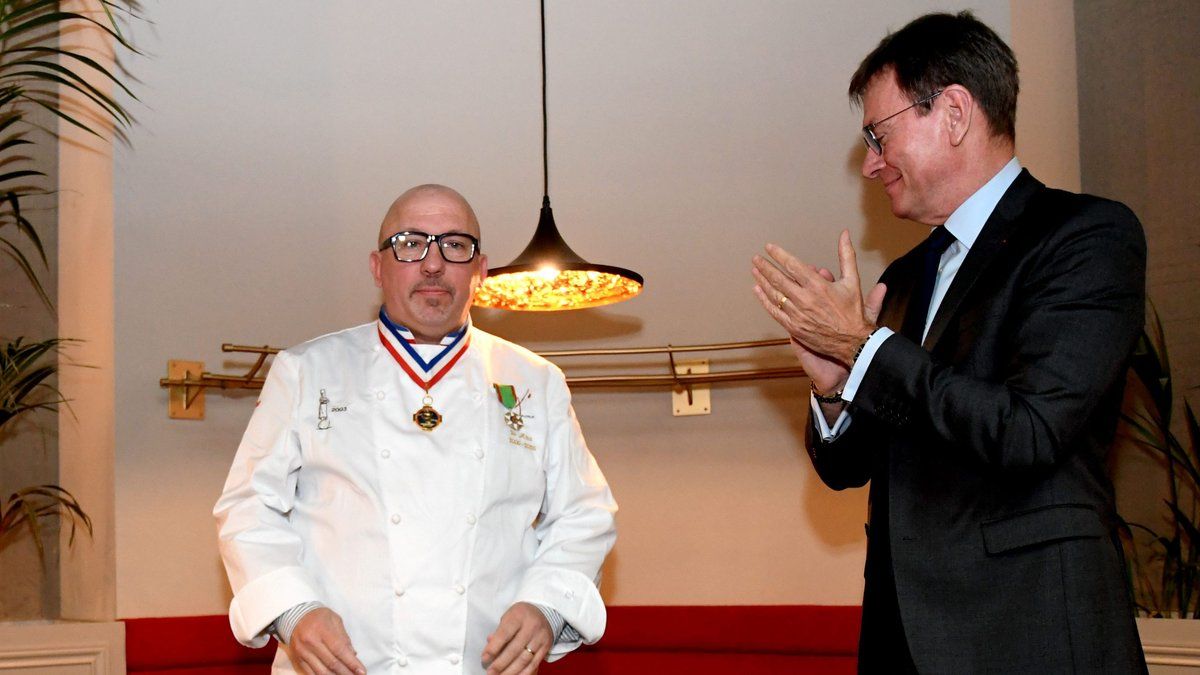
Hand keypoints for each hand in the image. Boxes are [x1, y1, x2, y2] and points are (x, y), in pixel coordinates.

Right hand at [284, 608, 365, 674]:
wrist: (295, 615)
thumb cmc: (319, 616)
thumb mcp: (335, 620)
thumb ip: (344, 638)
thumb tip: (353, 655)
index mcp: (322, 630)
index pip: (339, 650)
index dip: (352, 662)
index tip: (362, 671)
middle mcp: (311, 642)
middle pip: (331, 663)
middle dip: (346, 673)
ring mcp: (303, 652)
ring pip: (321, 671)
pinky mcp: (298, 659)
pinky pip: (311, 673)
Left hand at [481, 602, 553, 674]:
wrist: (545, 612)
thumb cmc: (521, 615)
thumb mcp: (508, 616)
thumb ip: (499, 631)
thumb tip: (489, 643)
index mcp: (519, 615)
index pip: (504, 634)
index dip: (493, 648)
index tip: (484, 658)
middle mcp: (531, 626)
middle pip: (514, 649)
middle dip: (500, 664)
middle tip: (490, 672)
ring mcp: (540, 637)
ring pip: (524, 659)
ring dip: (510, 671)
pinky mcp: (546, 647)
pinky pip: (534, 663)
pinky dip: (524, 673)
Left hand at [752, 230, 885, 371]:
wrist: (853, 343)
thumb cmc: (853, 312)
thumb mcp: (853, 280)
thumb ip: (846, 256)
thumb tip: (844, 234)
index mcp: (818, 286)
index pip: (793, 266)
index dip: (779, 255)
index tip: (769, 247)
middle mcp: (805, 299)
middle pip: (778, 279)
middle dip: (765, 267)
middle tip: (756, 258)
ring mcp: (797, 314)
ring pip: (774, 294)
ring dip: (762, 281)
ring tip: (755, 270)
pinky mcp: (793, 327)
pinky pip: (774, 311)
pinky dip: (764, 300)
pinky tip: (758, 290)